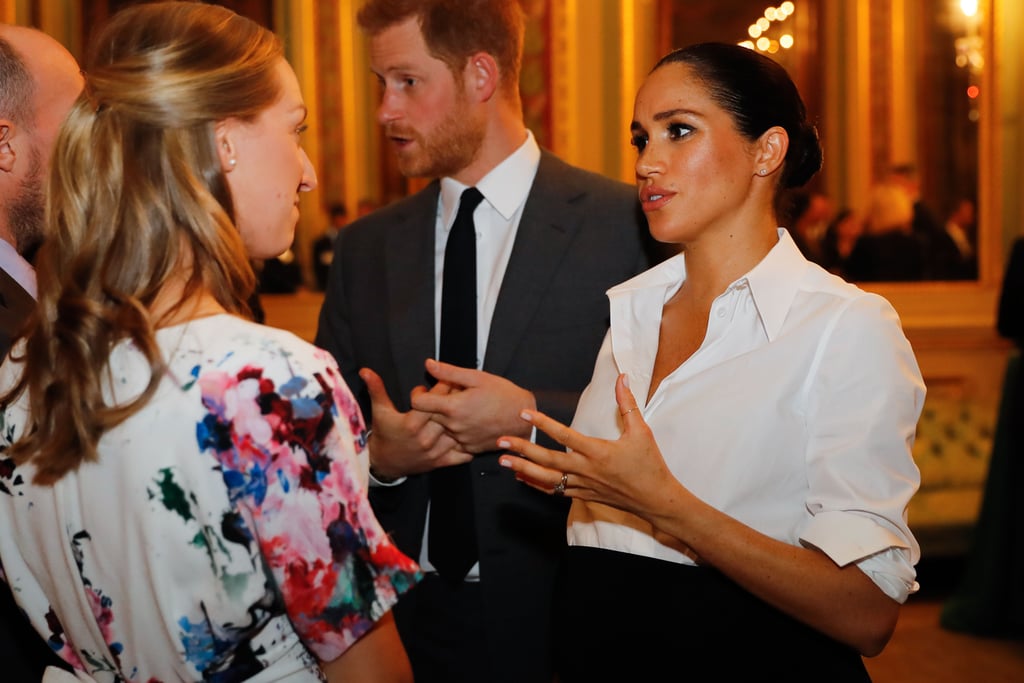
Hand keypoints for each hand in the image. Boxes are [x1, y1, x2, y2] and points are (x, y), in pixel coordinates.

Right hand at [360, 368, 471, 478]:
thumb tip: (366, 371)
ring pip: (458, 433)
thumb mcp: (380, 411)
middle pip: (449, 415)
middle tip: (466, 390)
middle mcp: (425, 438)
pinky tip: (470, 434)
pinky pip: (461, 455)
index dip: (442, 388)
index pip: (434, 401)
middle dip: (457, 401)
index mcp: (412, 424)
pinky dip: (468, 445)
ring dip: (464, 422)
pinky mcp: (440, 462)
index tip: (447, 379)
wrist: (384, 463)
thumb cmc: (384, 434)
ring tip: (470, 410)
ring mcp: (434, 452)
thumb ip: (376, 389)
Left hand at [410, 359, 536, 452]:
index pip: (418, 403)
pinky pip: (453, 440)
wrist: (524, 419)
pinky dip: (456, 431)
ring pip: (440, 429)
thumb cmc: (504, 395)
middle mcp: (454, 426)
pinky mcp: (469, 449)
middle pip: (427, 417)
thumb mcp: (477, 377)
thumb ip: (449, 372)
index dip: (417, 394)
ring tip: (462, 409)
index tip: (424, 390)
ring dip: (445, 419)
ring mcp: (461, 439)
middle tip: (448, 397)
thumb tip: (429, 364)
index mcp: (453, 407)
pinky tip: (468, 421)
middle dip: (433, 406)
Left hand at [497, 373, 683, 520]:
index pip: (564, 435)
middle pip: (547, 459)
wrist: (656, 500)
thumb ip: (628, 404)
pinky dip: (536, 484)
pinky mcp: (583, 495)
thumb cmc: (650, 465)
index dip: (543, 423)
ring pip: (546, 478)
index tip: (524, 413)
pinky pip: (554, 490)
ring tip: (502, 460)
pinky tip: (522, 477)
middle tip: (500, 440)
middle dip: (522, 449)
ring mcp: (583, 485)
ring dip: (523, 468)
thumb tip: (623, 378)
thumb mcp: (641, 431)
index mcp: (598, 452)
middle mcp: (586, 470)